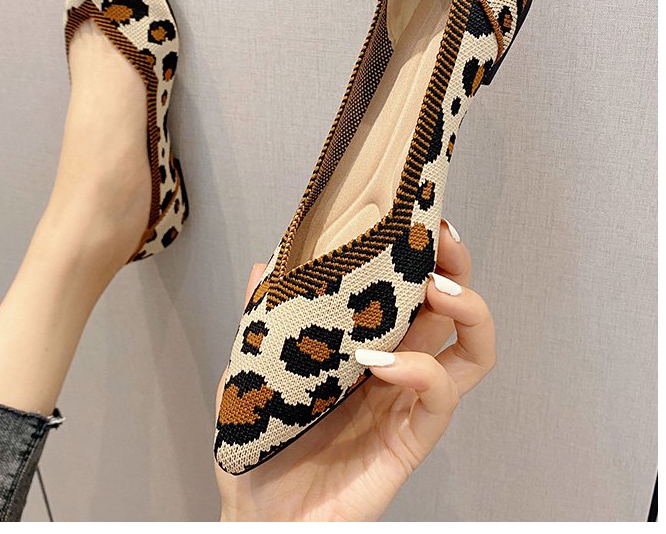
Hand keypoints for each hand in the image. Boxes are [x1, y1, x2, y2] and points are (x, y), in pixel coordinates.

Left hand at [215, 220, 495, 520]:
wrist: (257, 513)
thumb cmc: (259, 441)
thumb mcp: (252, 367)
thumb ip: (263, 317)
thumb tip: (266, 264)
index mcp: (367, 345)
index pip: (413, 292)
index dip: (426, 255)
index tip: (420, 219)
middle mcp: (397, 369)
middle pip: (454, 310)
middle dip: (457, 268)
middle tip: (441, 240)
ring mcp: (407, 404)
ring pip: (471, 352)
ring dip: (465, 310)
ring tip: (435, 289)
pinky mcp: (409, 441)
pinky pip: (438, 399)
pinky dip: (420, 370)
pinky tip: (383, 361)